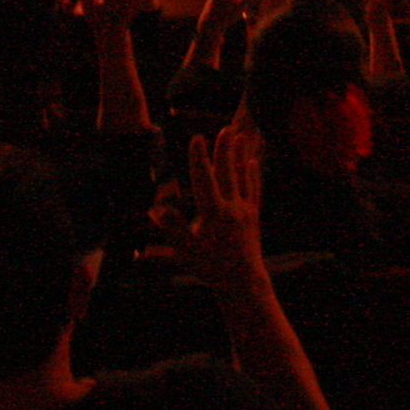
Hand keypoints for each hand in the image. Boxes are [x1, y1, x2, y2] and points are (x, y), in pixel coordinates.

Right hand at [152, 123, 269, 292]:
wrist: (242, 282)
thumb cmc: (210, 267)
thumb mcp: (186, 250)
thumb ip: (172, 228)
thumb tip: (154, 209)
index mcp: (213, 214)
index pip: (204, 180)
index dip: (199, 158)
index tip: (197, 138)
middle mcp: (232, 208)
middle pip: (227, 172)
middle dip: (224, 149)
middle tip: (225, 127)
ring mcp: (245, 211)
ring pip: (242, 177)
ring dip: (240, 155)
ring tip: (240, 135)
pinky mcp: (254, 216)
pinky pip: (254, 190)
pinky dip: (252, 174)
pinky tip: (252, 162)